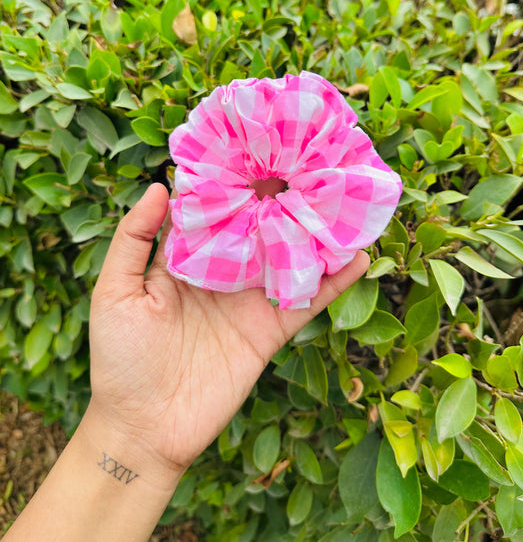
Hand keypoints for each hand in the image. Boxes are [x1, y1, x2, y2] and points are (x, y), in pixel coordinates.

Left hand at [86, 183, 369, 480]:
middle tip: (311, 160)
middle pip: (259, 227)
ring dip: (315, 232)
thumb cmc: (119, 358)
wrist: (144, 427)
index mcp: (186, 258)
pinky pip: (306, 302)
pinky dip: (333, 282)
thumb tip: (159, 185)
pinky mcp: (270, 330)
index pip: (215, 210)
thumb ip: (133, 240)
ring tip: (343, 198)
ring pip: (289, 257)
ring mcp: (249, 301)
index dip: (233, 181)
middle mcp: (223, 272)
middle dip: (281, 197)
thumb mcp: (114, 292)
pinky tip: (358, 256)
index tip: (256, 145)